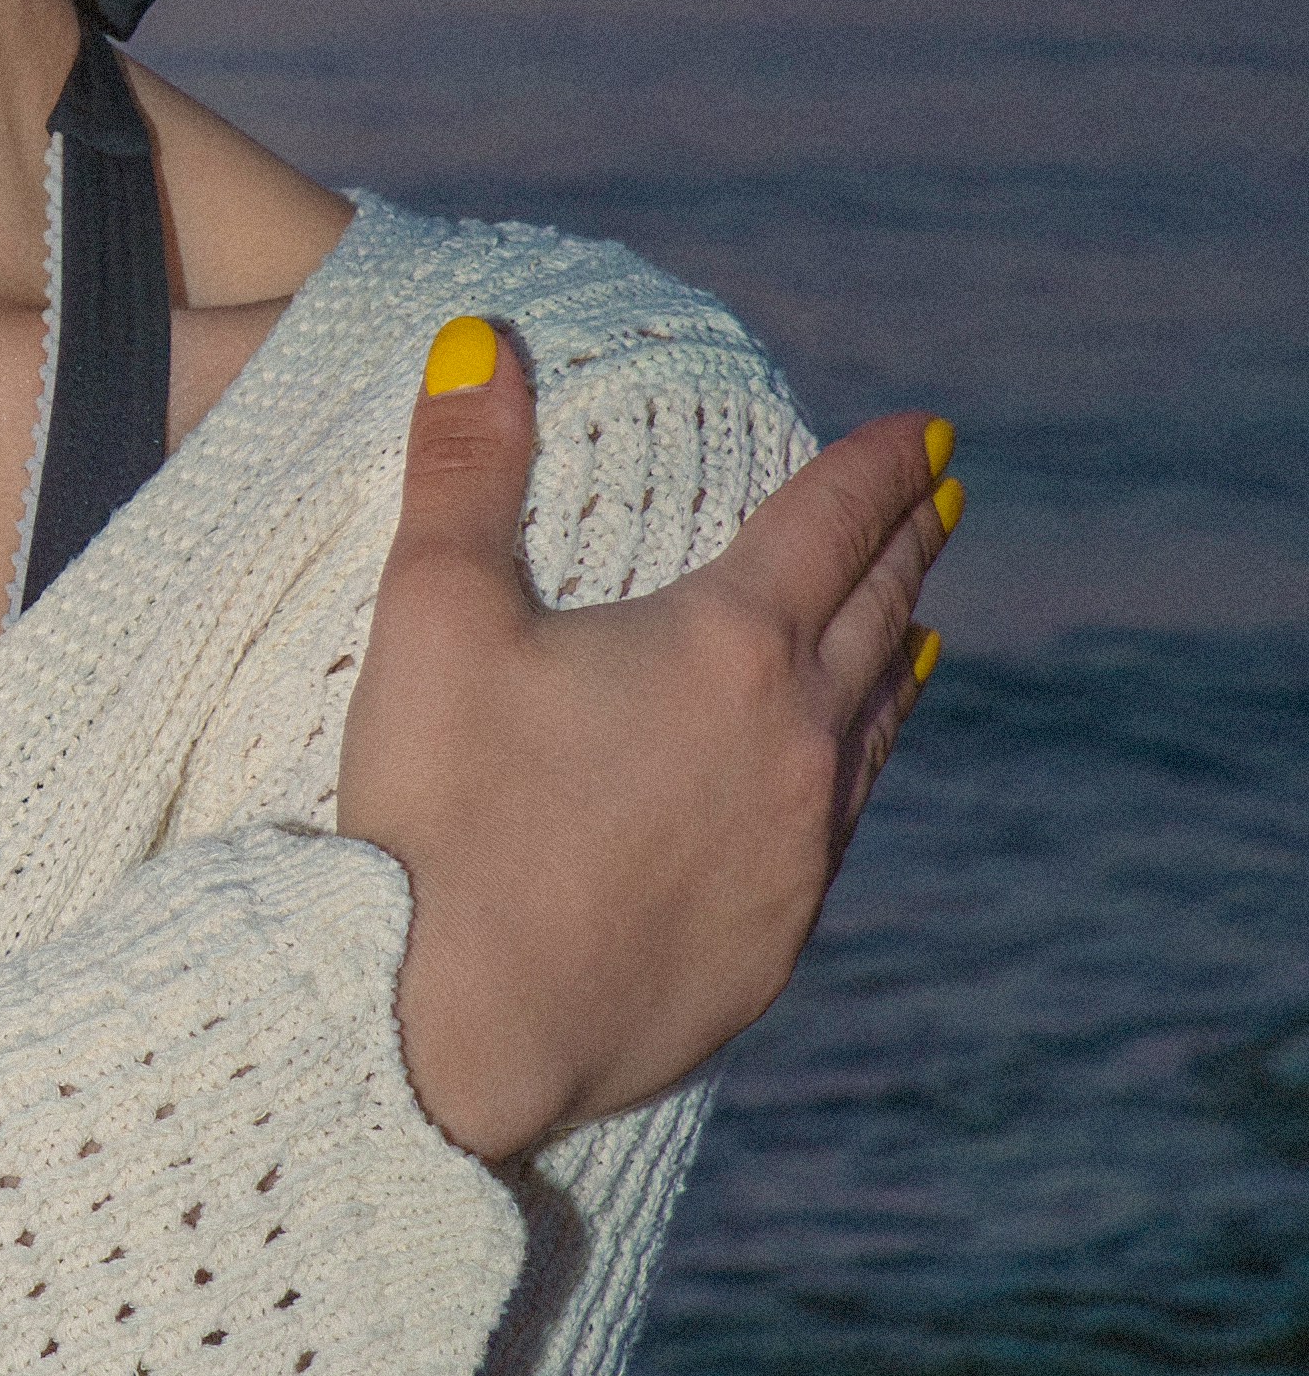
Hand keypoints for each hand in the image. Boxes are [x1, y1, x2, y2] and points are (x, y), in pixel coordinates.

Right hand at [336, 318, 953, 1165]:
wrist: (452, 1035)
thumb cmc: (434, 818)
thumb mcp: (434, 617)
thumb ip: (463, 470)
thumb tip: (482, 340)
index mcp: (725, 645)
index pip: (827, 523)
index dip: (876, 467)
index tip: (923, 434)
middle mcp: (792, 742)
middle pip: (877, 615)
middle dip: (908, 546)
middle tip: (941, 497)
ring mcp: (795, 852)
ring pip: (874, 729)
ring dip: (897, 661)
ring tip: (917, 628)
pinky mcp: (773, 943)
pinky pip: (839, 829)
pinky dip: (856, 772)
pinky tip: (840, 778)